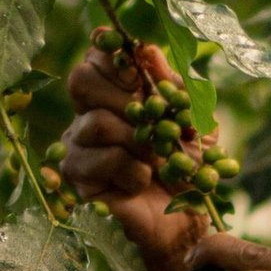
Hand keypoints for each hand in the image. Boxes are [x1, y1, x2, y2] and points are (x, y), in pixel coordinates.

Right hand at [61, 37, 209, 270]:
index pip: (98, 56)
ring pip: (96, 123)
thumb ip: (174, 86)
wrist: (184, 220)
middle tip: (153, 117)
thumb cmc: (189, 168)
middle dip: (126, 97)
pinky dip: (133, 170)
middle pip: (82, 79)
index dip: (113, 50)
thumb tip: (149, 50)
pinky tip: (143, 181)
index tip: (138, 59)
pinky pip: (102, 160)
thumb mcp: (193, 123)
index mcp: (115, 93)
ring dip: (138, 141)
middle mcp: (89, 113)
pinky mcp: (77, 178)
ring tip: (157, 159)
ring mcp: (78, 145)